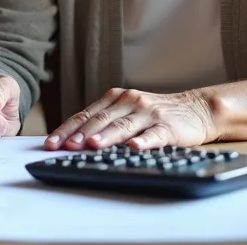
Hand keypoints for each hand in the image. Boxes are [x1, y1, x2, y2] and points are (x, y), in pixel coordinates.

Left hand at [45, 88, 214, 150]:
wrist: (196, 109)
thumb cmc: (155, 115)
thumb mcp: (127, 112)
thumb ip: (104, 122)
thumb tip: (72, 140)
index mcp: (116, 99)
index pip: (85, 115)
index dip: (67, 129)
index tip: (50, 143)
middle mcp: (130, 102)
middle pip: (100, 120)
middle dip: (80, 134)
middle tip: (65, 146)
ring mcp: (148, 113)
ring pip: (123, 126)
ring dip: (106, 136)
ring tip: (91, 145)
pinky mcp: (167, 126)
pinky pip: (153, 135)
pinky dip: (143, 141)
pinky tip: (134, 147)